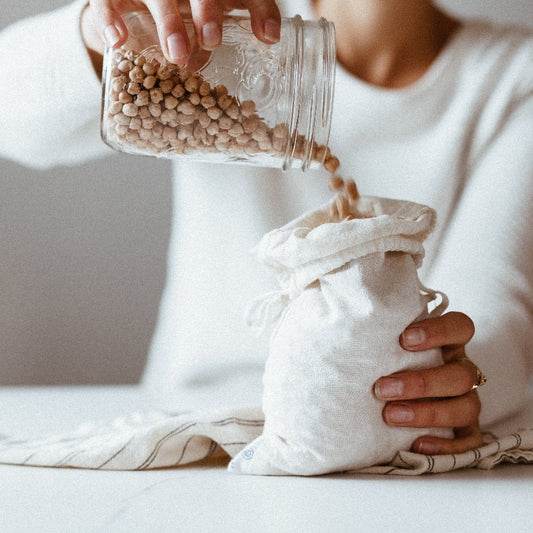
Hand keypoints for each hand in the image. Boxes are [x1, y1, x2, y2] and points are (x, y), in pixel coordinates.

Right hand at [88, 0, 280, 63]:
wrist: (132, 3)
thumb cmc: (189, 10)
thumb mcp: (218, 13)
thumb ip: (248, 16)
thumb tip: (272, 38)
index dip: (258, 8)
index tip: (268, 38)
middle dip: (206, 9)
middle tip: (212, 40)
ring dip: (168, 20)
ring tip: (177, 54)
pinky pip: (106, 0)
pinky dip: (110, 19)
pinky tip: (120, 41)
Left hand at [374, 312, 483, 454]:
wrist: (377, 402)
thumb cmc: (377, 362)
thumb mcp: (376, 341)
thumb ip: (368, 327)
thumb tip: (333, 305)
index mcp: (446, 343)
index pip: (460, 327)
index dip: (439, 331)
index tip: (404, 339)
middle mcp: (460, 370)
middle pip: (462, 374)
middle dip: (422, 382)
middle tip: (382, 388)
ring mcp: (465, 401)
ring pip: (467, 407)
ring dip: (429, 413)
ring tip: (390, 416)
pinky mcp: (465, 432)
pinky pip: (470, 443)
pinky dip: (448, 447)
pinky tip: (417, 444)